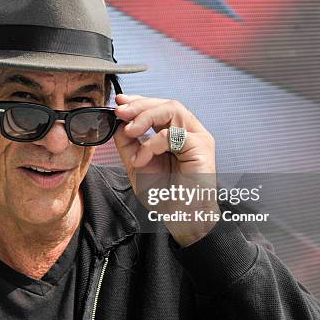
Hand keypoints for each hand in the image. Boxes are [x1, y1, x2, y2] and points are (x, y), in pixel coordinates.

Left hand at [113, 94, 218, 246]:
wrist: (180, 218)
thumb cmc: (164, 195)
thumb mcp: (137, 165)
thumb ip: (128, 144)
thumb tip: (118, 124)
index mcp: (176, 134)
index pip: (159, 108)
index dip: (139, 101)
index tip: (119, 103)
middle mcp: (189, 132)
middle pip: (166, 104)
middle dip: (139, 105)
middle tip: (119, 112)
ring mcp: (197, 138)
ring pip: (172, 110)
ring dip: (145, 118)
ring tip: (130, 132)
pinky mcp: (201, 147)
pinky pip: (174, 134)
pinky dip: (153, 143)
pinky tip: (142, 158)